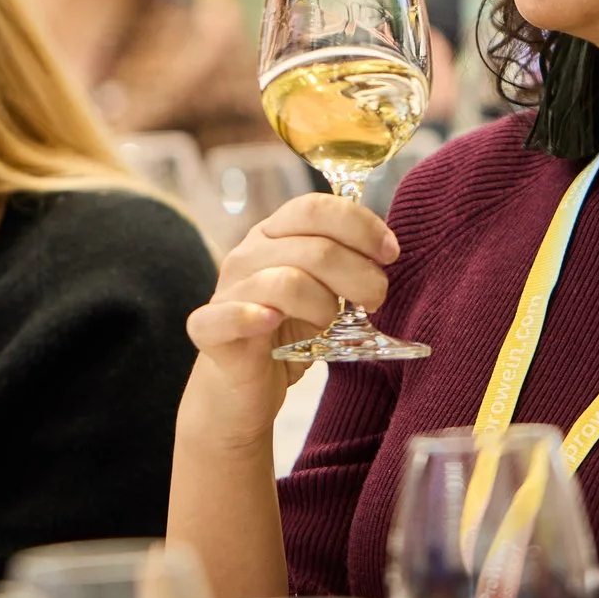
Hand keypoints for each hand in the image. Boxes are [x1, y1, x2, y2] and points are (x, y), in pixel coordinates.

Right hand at [182, 194, 396, 451]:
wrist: (242, 389)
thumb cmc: (288, 334)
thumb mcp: (323, 292)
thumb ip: (346, 265)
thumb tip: (388, 251)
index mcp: (275, 234)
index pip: (315, 208)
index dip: (360, 226)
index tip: (390, 253)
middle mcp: (248, 254)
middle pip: (313, 247)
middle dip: (359, 274)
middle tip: (376, 299)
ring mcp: (227, 290)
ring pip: (285, 281)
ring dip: (324, 305)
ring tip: (332, 323)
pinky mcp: (208, 328)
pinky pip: (228, 315)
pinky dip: (251, 315)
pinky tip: (272, 321)